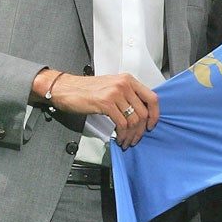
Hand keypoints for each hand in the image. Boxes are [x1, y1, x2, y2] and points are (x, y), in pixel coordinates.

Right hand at [32, 70, 158, 148]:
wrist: (65, 88)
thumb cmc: (86, 89)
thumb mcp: (112, 86)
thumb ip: (127, 95)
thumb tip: (140, 112)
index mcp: (128, 79)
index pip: (152, 98)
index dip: (155, 115)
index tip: (151, 125)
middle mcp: (124, 84)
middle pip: (144, 112)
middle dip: (141, 130)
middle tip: (136, 138)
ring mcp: (115, 93)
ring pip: (134, 120)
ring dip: (131, 135)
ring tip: (126, 141)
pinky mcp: (106, 103)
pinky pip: (122, 124)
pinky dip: (123, 134)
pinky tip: (119, 138)